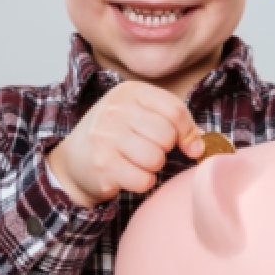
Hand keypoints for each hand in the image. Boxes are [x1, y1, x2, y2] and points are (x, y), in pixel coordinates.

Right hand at [45, 81, 203, 207]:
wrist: (73, 162)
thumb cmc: (115, 139)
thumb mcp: (141, 118)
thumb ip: (173, 123)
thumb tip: (202, 145)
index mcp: (130, 92)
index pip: (175, 111)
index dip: (188, 132)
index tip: (187, 145)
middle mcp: (115, 109)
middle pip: (167, 136)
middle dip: (165, 151)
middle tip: (148, 153)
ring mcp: (106, 136)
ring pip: (156, 159)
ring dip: (152, 168)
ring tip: (136, 163)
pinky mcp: (102, 164)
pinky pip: (143, 180)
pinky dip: (141, 183)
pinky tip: (127, 175)